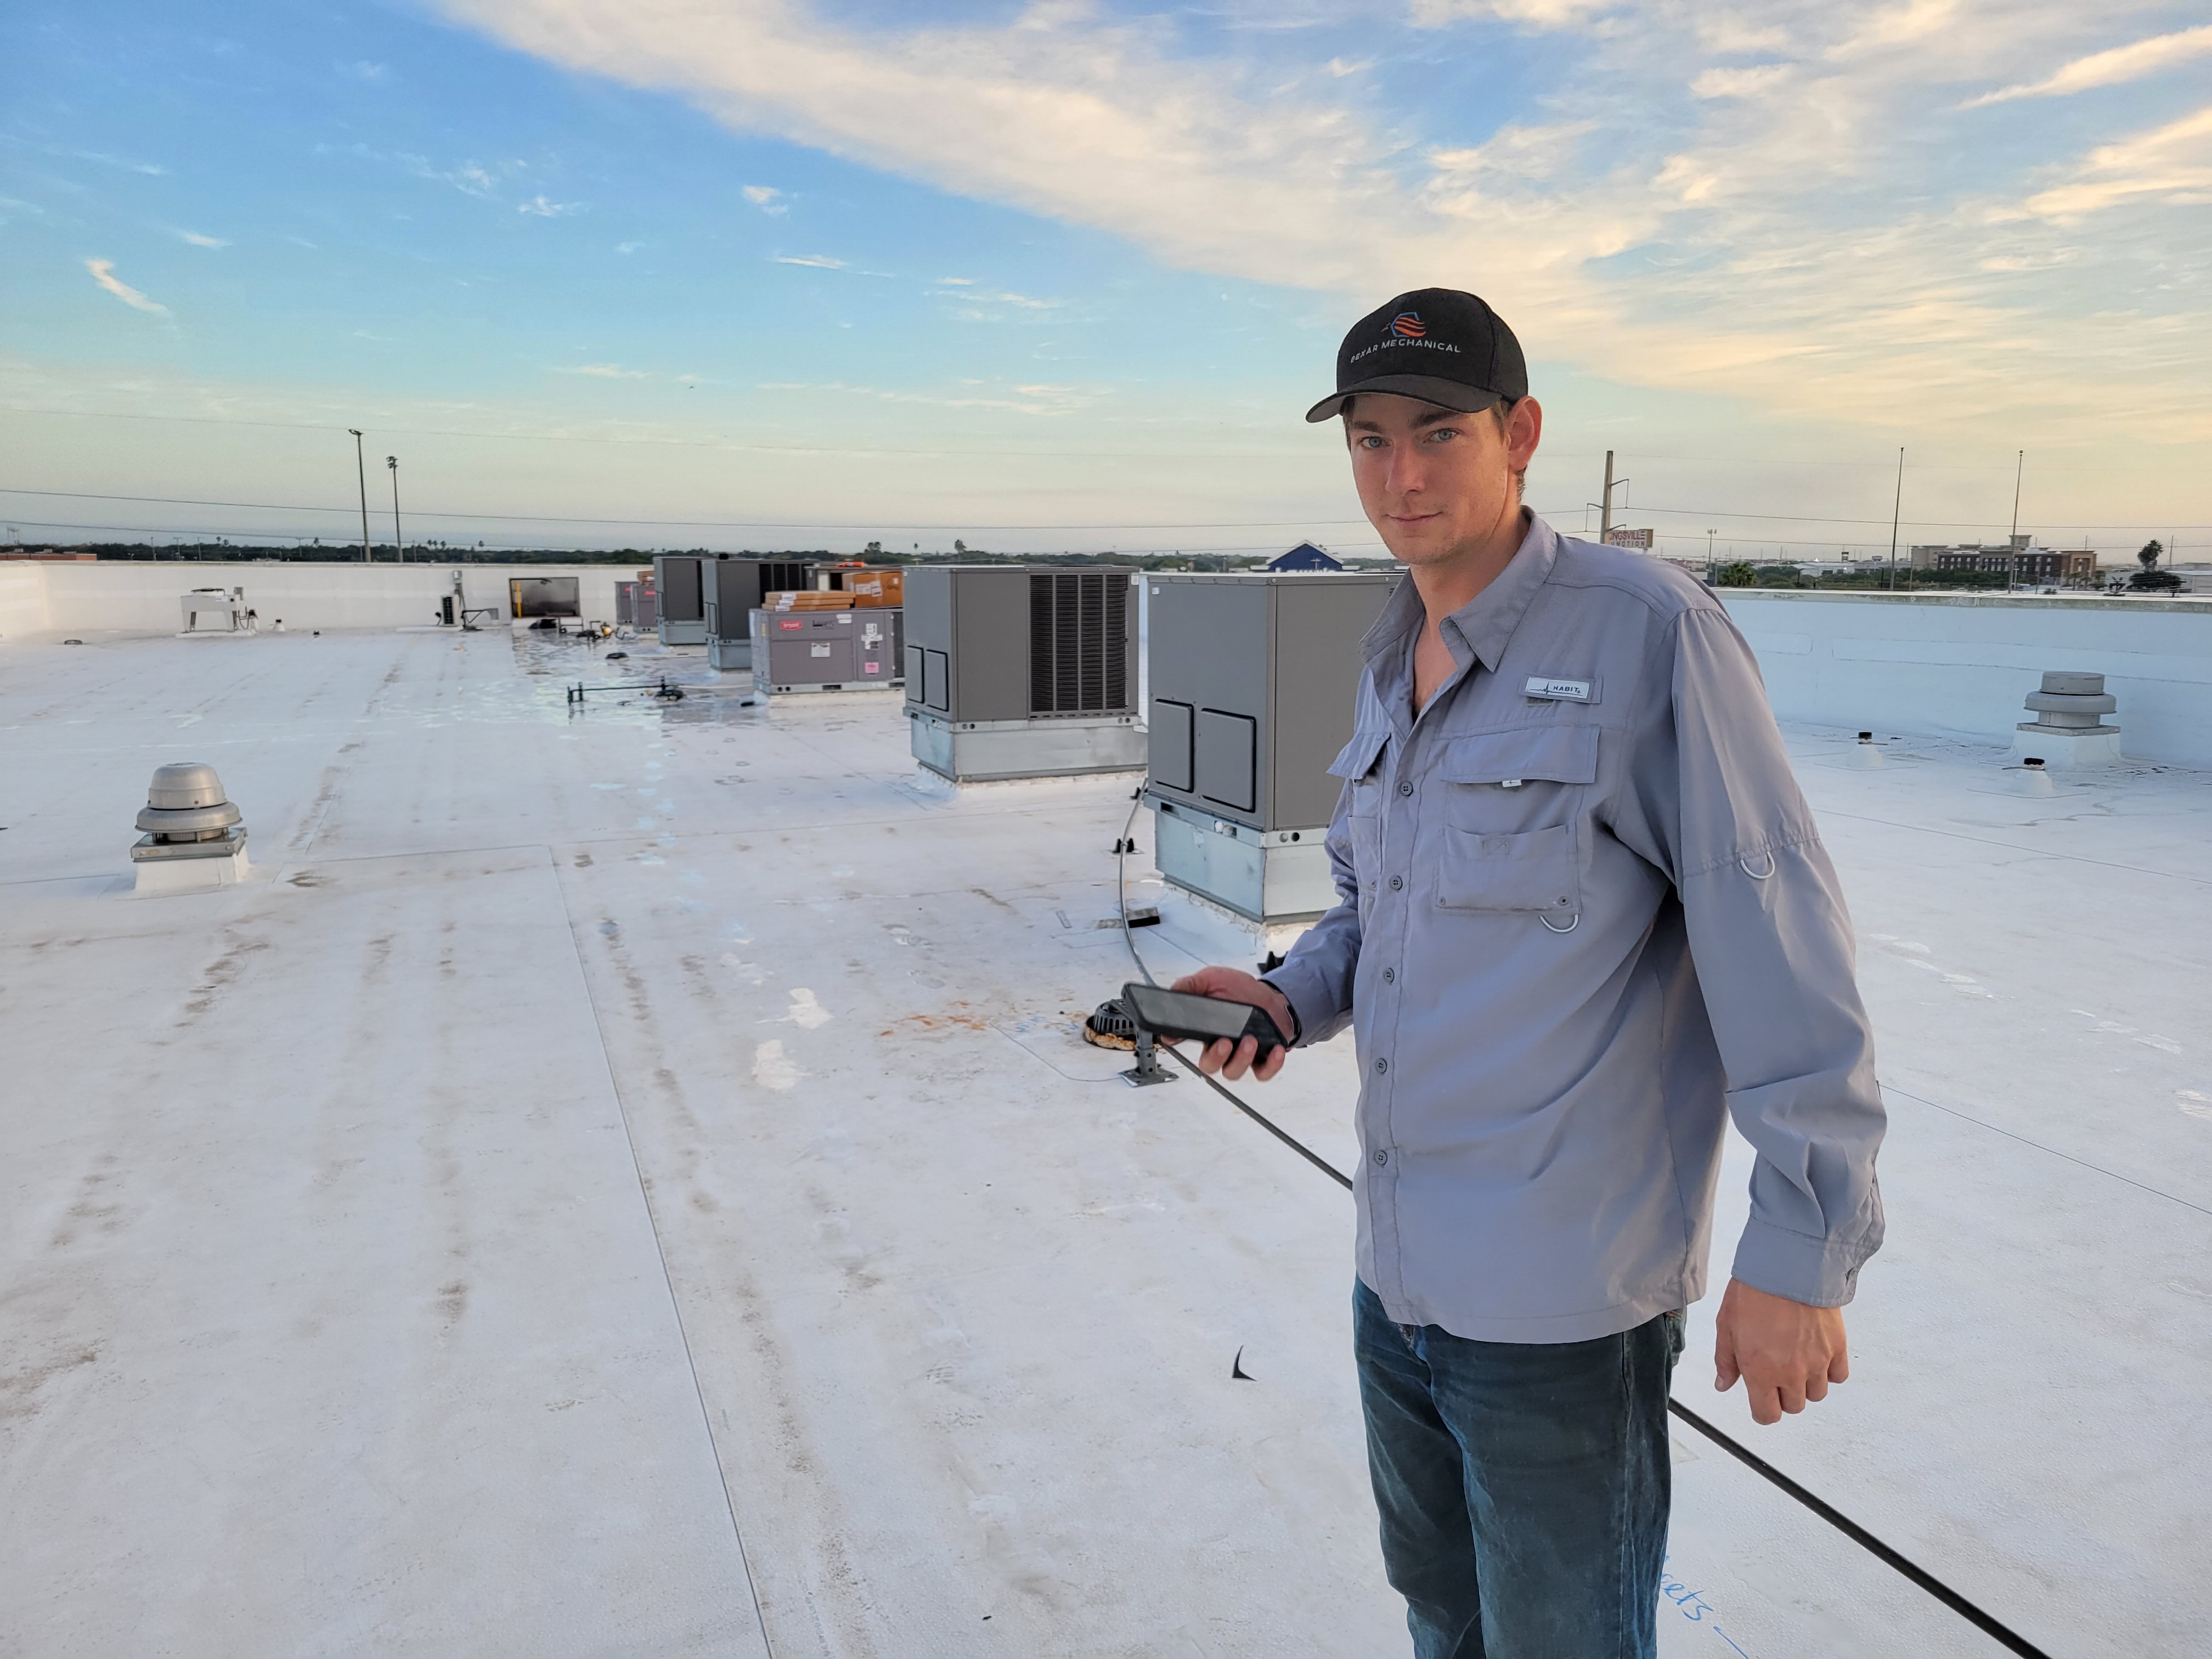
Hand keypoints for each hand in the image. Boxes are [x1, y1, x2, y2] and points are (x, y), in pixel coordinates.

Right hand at [1166, 968, 1294, 1082]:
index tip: (1176, 1037)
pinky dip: (1270, 1065)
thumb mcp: (1213, 979)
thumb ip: (1192, 984)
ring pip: (1233, 1071)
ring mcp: (1240, 1054)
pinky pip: (1263, 1072)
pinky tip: (1274, 1050)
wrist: (1270, 996)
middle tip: (1224, 1043)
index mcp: (1204, 1029)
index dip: (1176, 1040)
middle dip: (1214, 1057)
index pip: (1183, 1039)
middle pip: (1208, 1065)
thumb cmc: (1241, 990)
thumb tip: (1172, 990)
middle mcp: (1220, 1045)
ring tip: (1250, 1041)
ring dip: (1240, 1060)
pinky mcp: (1262, 1059)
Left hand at [1713, 1278, 1849, 1425]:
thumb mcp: (1726, 1326)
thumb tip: (1724, 1384)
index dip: (1763, 1410)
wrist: (1787, 1267)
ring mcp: (1817, 1362)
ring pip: (1817, 1394)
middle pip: (1793, 1406)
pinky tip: (1816, 1353)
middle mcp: (1791, 1373)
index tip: (1761, 1399)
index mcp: (1760, 1372)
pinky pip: (1838, 1376)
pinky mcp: (1837, 1348)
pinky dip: (1829, 1371)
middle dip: (1783, 1394)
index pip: (1767, 1415)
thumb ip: (1726, 1361)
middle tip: (1775, 1371)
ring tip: (1795, 1358)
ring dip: (1806, 1383)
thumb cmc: (1753, 1292)